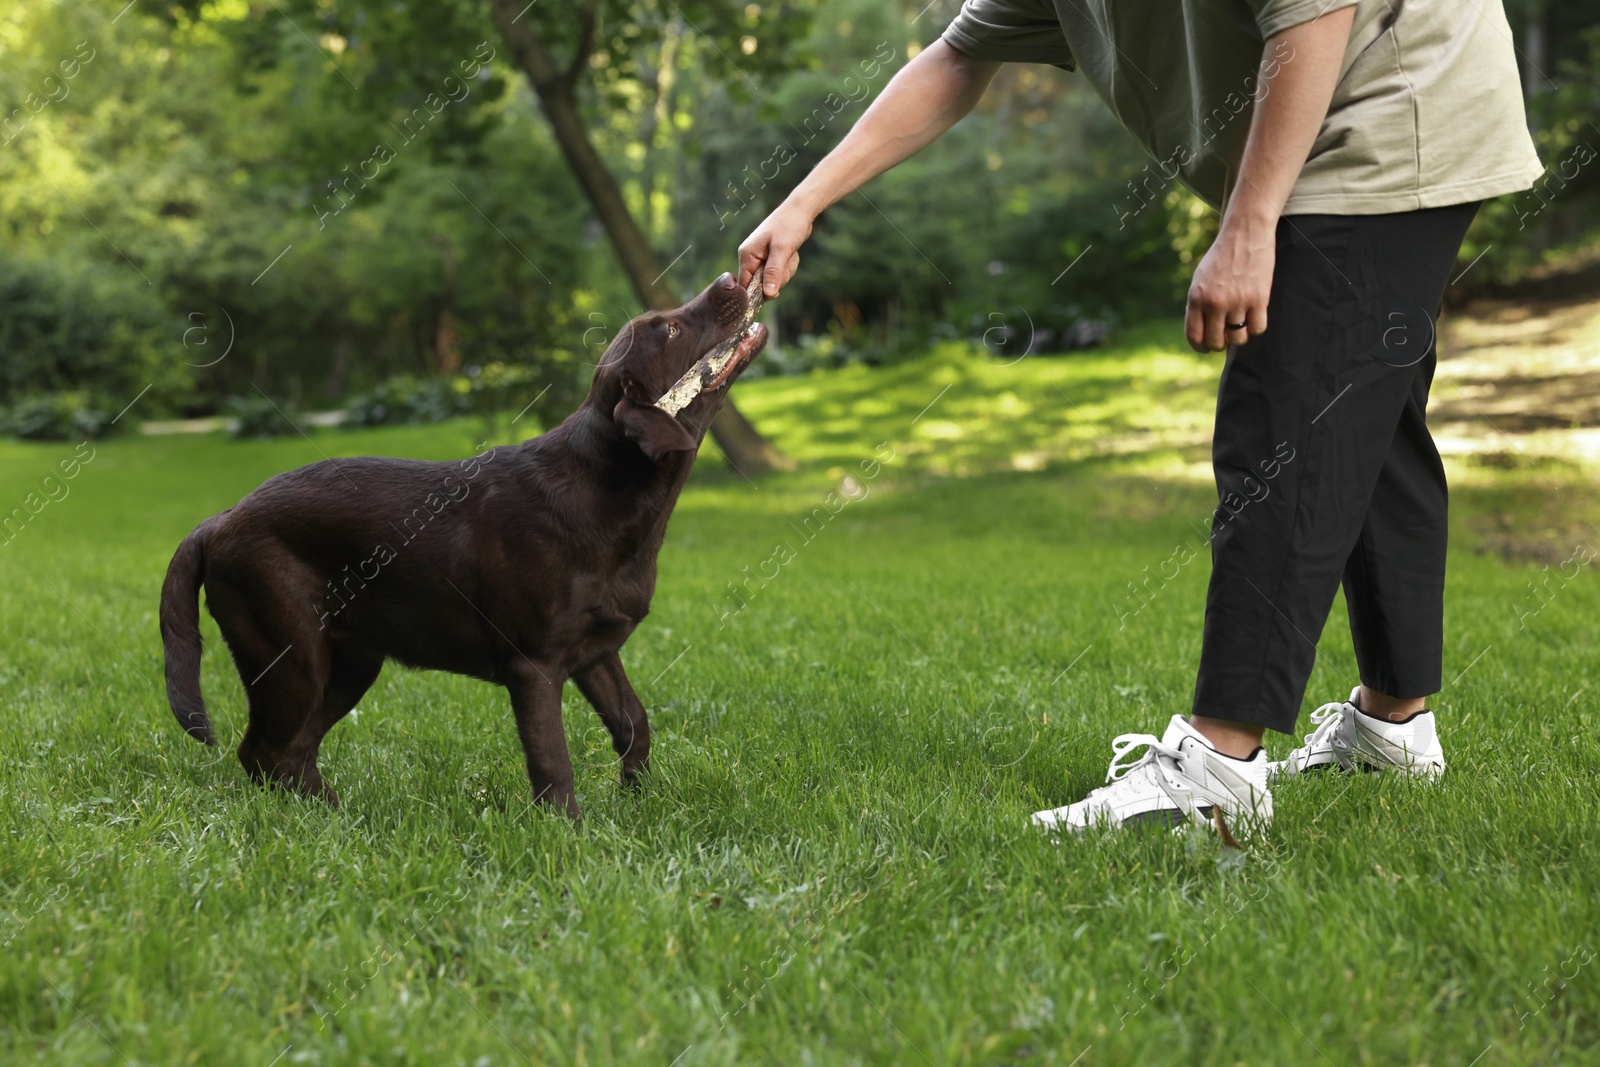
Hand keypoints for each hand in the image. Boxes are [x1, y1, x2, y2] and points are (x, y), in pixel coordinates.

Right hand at [739, 200, 814, 298]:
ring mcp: (760, 258)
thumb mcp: (782, 250)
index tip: (775, 292)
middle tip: (786, 261)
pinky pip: (779, 273)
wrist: (800, 211)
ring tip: (789, 254)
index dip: (759, 293)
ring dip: (785, 271)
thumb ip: (774, 272)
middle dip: (778, 277)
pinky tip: (791, 253)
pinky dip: (788, 266)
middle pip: (762, 284)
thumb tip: (768, 294)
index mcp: (747, 255)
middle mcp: (750, 258)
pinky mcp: (770, 258)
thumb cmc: (789, 225)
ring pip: (773, 280)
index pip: (745, 285)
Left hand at [1184, 215, 1275, 352]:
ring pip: (1238, 339)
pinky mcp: (1259, 298)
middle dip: (1221, 343)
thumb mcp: (1200, 280)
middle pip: (1217, 342)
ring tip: (1241, 322)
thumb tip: (1201, 334)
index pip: (1194, 337)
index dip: (1201, 347)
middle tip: (1226, 334)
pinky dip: (1256, 327)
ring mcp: (1238, 301)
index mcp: (1197, 298)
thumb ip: (1198, 306)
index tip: (1207, 347)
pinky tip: (1254, 316)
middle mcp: (1215, 303)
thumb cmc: (1222, 258)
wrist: (1245, 234)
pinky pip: (1258, 329)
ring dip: (1240, 335)